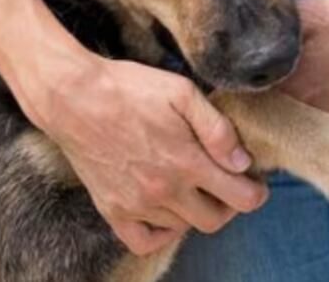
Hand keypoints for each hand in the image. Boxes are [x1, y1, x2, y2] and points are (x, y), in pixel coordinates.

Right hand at [29, 55, 268, 255]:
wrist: (73, 97)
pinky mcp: (112, 209)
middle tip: (225, 184)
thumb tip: (242, 162)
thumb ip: (216, 129)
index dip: (255, 193)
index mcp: (187, 161)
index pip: (241, 198)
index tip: (254, 183)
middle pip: (214, 219)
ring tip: (192, 187)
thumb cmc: (129, 87)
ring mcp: (136, 204)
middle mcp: (164, 190)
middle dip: (229, 205)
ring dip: (194, 211)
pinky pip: (144, 240)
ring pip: (182, 227)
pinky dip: (161, 232)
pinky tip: (165, 211)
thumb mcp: (181, 92)